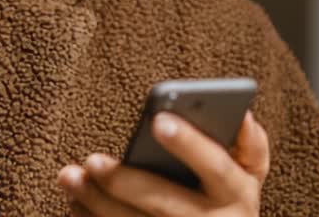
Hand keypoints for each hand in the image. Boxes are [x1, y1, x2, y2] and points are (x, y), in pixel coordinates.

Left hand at [56, 109, 269, 215]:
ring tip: (69, 177)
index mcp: (239, 195)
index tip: (158, 119)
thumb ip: (249, 146)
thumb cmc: (228, 200)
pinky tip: (75, 203)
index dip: (189, 144)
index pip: (216, 166)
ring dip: (97, 202)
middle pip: (165, 203)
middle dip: (125, 182)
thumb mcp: (247, 175)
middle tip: (91, 161)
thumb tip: (243, 115)